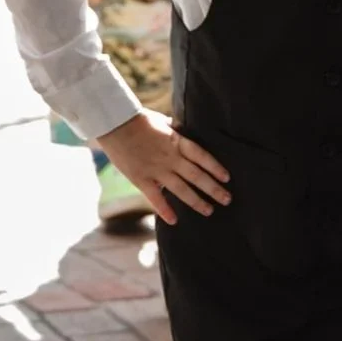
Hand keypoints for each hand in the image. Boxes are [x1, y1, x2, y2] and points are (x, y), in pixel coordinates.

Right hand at [95, 110, 230, 225]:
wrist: (114, 123)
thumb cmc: (138, 119)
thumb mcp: (162, 121)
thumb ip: (175, 129)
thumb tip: (185, 130)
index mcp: (176, 141)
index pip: (202, 156)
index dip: (215, 167)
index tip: (227, 178)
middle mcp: (170, 157)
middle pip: (197, 176)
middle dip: (213, 189)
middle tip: (227, 199)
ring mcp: (156, 170)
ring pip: (182, 189)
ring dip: (197, 201)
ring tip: (209, 211)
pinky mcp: (142, 179)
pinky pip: (156, 198)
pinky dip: (165, 210)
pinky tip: (174, 221)